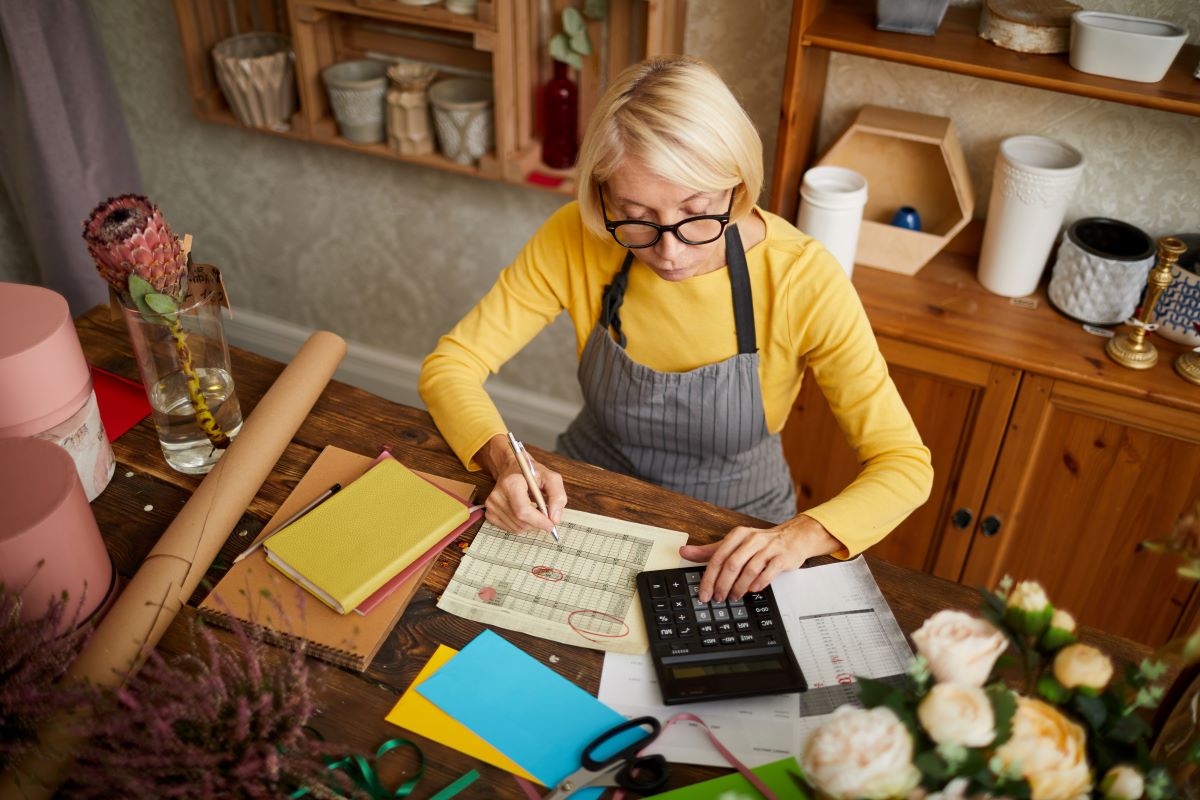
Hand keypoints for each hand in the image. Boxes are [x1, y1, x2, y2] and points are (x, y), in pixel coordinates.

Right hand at [474, 433, 566, 534]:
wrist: (512, 469)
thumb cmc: (530, 473)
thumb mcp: (550, 478)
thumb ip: (558, 496)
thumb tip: (555, 518)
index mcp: (511, 483)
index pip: (523, 511)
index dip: (539, 521)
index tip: (551, 524)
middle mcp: (498, 495)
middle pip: (521, 521)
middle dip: (537, 523)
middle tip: (545, 514)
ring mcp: (491, 506)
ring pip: (517, 528)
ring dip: (531, 524)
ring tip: (534, 510)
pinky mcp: (490, 514)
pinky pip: (511, 529)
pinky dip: (522, 525)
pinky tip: (524, 513)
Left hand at [680, 515, 842, 602]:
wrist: (794, 537)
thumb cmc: (761, 543)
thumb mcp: (734, 544)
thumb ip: (710, 550)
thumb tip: (684, 551)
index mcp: (738, 535)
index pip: (717, 557)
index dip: (709, 578)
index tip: (704, 593)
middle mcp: (752, 539)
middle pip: (731, 564)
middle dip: (722, 585)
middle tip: (718, 598)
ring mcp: (768, 548)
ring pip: (749, 570)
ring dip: (739, 587)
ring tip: (734, 597)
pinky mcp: (782, 557)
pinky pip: (768, 572)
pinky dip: (758, 584)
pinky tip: (753, 590)